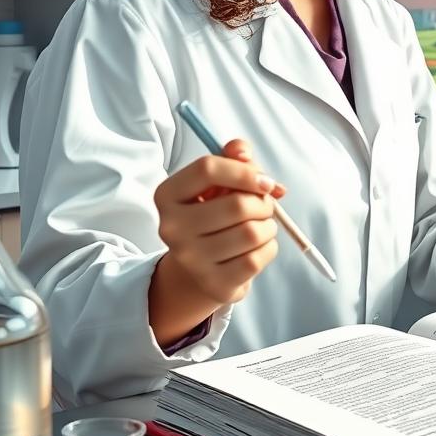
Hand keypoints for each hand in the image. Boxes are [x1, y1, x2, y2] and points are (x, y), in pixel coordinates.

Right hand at [151, 139, 285, 331]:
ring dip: (268, 226)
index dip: (244, 170)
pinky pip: (256, 259)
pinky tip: (258, 246)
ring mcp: (191, 259)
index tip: (264, 181)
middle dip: (263, 203)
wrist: (198, 269)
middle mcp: (172, 228)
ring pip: (251, 233)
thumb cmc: (212, 214)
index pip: (207, 168)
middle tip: (264, 206)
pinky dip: (268, 248)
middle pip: (237, 205)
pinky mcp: (213, 283)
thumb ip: (233, 157)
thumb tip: (244, 152)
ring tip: (260, 226)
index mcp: (167, 195)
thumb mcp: (218, 182)